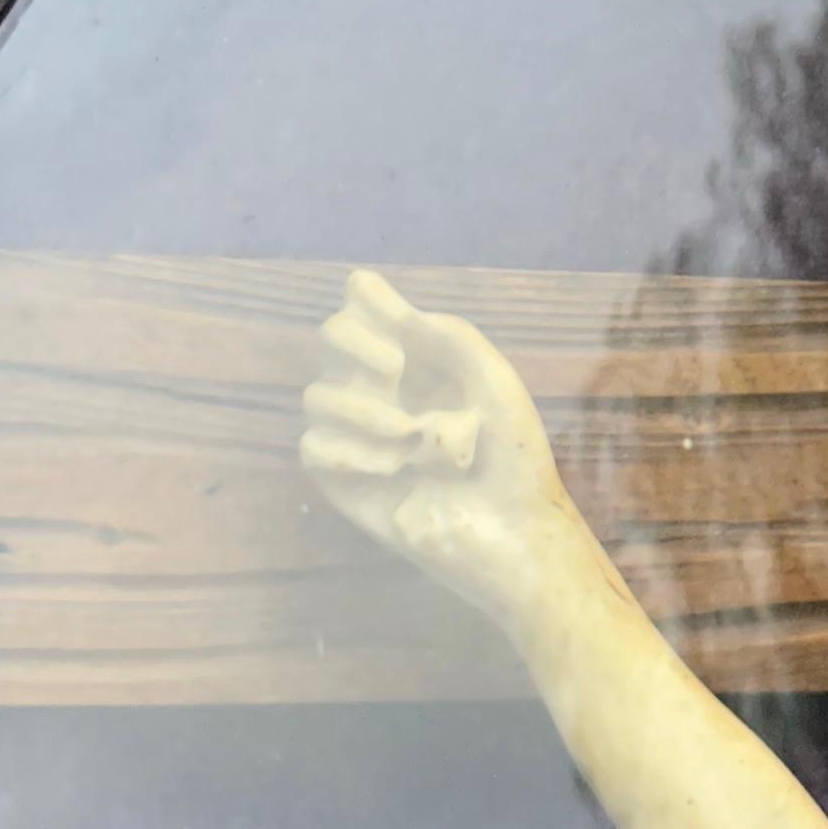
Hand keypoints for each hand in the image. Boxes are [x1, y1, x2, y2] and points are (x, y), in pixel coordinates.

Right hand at [299, 269, 577, 617]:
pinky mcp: (341, 480)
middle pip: (332, 336)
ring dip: (363, 409)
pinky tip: (392, 469)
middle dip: (355, 342)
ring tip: (409, 438)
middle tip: (395, 367)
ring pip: (317, 395)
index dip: (368, 297)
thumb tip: (402, 313)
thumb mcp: (495, 383)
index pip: (367, 306)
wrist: (511, 531)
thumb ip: (452, 336)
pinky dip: (350, 453)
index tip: (395, 315)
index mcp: (419, 358)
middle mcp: (382, 388)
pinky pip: (314, 447)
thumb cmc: (513, 457)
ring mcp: (359, 434)